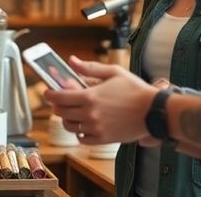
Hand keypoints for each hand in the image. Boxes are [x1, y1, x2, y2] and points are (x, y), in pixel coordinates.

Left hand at [42, 56, 156, 144]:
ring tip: (72, 113)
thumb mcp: (113, 72)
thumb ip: (89, 67)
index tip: (47, 92)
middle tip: (59, 101)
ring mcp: (96, 128)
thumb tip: (71, 60)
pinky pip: (82, 138)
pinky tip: (84, 125)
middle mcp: (90, 114)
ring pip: (70, 126)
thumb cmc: (135, 89)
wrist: (153, 111)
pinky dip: (79, 132)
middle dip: (57, 106)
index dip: (49, 94)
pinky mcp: (103, 139)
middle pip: (61, 113)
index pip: (59, 98)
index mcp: (90, 96)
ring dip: (67, 119)